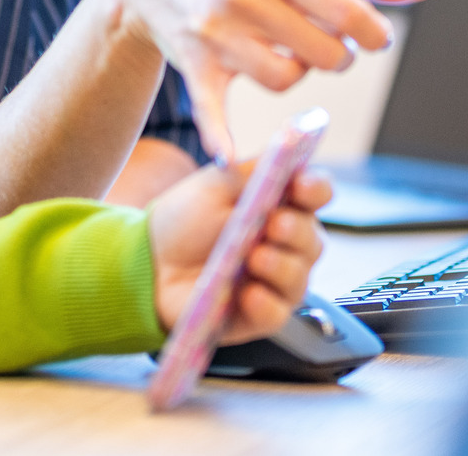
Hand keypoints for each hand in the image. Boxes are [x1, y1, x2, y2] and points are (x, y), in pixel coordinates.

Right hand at [87, 0, 440, 158]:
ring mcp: (216, 31)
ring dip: (294, 76)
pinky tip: (229, 158)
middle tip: (321, 43)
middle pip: (325, 55)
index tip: (370, 36)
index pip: (350, 13)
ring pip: (284, 81)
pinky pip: (212, 108)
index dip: (373, 34)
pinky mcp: (193, 64)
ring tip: (283, 56)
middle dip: (335, 56)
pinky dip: (220, 134)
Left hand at [148, 161, 330, 342]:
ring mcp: (275, 281)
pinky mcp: (259, 314)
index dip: (316, 189)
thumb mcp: (217, 183)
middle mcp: (286, 244)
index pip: (316, 194)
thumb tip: (290, 152)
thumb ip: (255, 170)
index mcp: (280, 204)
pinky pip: (278, 314)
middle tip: (274, 224)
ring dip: (281, 266)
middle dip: (297, 231)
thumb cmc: (186, 218)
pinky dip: (266, 303)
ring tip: (254, 257)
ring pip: (299, 279)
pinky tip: (249, 294)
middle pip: (314, 240)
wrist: (151, 259)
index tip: (302, 186)